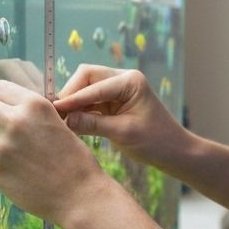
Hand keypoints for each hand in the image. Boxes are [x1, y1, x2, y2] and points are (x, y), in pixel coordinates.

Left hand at [0, 79, 101, 223]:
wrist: (80, 196)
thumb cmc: (75, 161)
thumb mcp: (58, 123)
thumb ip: (31, 113)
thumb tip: (7, 108)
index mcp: (34, 105)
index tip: (3, 108)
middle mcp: (14, 121)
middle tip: (1, 128)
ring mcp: (2, 146)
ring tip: (18, 155)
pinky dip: (2, 165)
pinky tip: (22, 172)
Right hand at [54, 65, 184, 170]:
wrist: (173, 151)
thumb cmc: (155, 142)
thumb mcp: (122, 134)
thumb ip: (93, 124)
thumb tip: (66, 119)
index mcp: (131, 81)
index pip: (94, 84)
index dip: (73, 97)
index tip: (55, 109)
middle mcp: (123, 79)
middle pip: (86, 77)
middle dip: (71, 94)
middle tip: (56, 113)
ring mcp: (118, 89)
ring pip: (86, 88)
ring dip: (74, 102)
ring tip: (60, 119)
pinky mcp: (113, 101)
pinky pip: (91, 101)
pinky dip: (80, 109)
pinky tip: (71, 121)